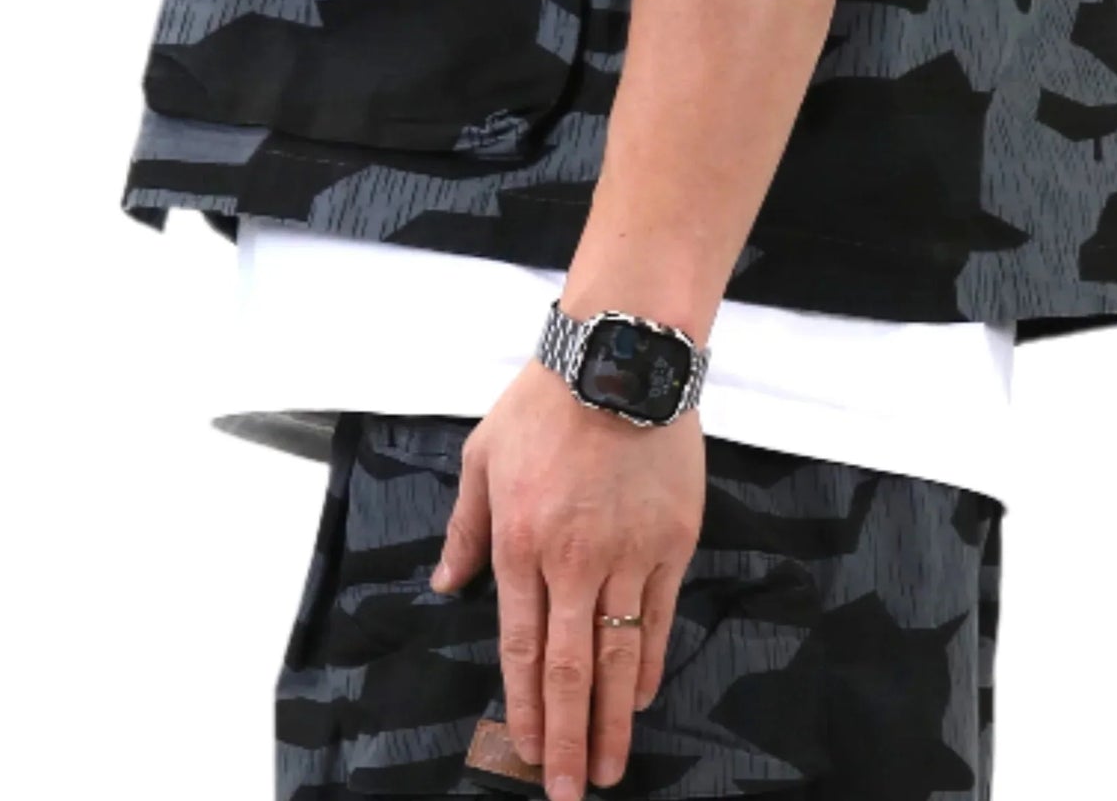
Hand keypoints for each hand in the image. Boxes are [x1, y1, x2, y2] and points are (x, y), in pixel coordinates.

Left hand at [431, 356, 705, 800]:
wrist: (618, 358)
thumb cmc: (543, 403)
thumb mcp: (482, 457)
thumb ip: (465, 527)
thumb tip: (445, 583)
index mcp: (520, 543)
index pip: (521, 648)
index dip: (525, 707)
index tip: (525, 752)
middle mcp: (573, 561)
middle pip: (571, 670)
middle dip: (567, 740)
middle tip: (568, 792)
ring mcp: (627, 555)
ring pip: (619, 656)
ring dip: (613, 721)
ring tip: (609, 768)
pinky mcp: (671, 542)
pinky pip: (658, 618)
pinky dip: (649, 664)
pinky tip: (643, 697)